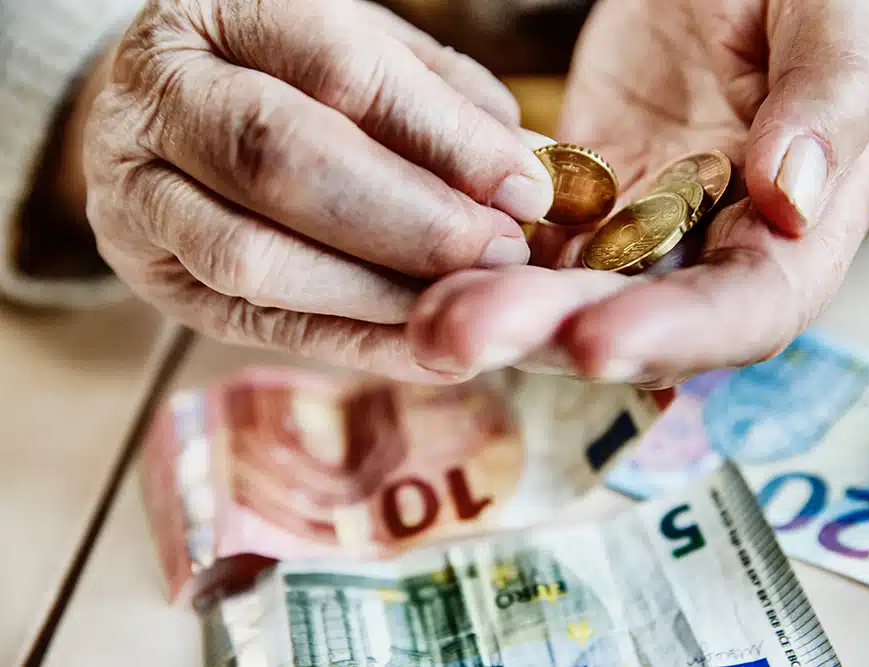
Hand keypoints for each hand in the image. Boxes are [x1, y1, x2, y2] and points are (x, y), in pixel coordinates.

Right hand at [84, 0, 552, 380]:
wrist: (163, 114)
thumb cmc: (282, 73)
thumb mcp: (360, 52)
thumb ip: (439, 102)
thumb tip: (527, 171)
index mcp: (222, 11)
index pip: (341, 71)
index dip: (443, 138)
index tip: (526, 189)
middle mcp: (162, 98)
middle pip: (283, 162)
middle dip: (410, 221)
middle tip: (500, 254)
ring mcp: (139, 193)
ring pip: (251, 257)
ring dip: (375, 292)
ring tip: (463, 302)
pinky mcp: (152, 276)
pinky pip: (251, 323)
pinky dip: (348, 342)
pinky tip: (423, 345)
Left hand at [407, 0, 868, 386]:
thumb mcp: (840, 18)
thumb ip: (831, 96)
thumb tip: (792, 195)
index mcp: (796, 232)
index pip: (743, 311)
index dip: (672, 333)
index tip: (596, 338)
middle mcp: (713, 255)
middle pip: (633, 323)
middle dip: (549, 334)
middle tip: (462, 329)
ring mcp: (639, 237)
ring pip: (565, 299)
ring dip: (497, 313)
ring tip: (430, 315)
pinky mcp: (582, 208)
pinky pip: (527, 249)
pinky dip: (479, 263)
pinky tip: (424, 270)